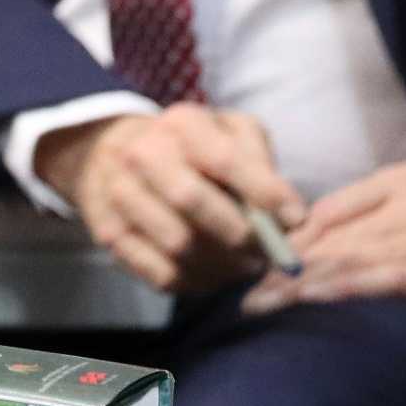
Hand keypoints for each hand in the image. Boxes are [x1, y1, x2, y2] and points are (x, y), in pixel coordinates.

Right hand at [35, 105, 304, 294]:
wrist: (119, 153)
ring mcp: (118, 193)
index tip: (296, 220)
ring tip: (241, 265)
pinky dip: (196, 282)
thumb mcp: (234, 135)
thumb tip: (290, 218)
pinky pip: (160, 273)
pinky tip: (211, 272)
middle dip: (240, 235)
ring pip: (177, 243)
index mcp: (181, 123)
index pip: (224, 159)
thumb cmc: (196, 149)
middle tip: (265, 254)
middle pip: (190, 200)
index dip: (264, 193)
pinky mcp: (109, 233)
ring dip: (221, 265)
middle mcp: (141, 152)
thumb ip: (263, 166)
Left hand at [241, 161, 405, 331]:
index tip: (250, 264)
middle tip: (245, 292)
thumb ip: (368, 220)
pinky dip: (340, 288)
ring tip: (262, 304)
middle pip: (331, 234)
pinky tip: (309, 299)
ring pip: (348, 257)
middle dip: (282, 266)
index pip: (327, 210)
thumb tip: (299, 243)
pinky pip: (380, 277)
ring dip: (299, 284)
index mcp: (402, 179)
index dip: (284, 239)